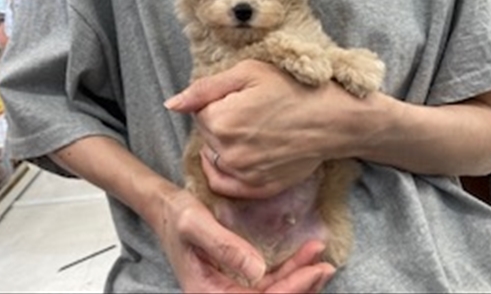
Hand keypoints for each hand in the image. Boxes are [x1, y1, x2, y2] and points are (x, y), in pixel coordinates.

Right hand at [154, 187, 333, 292]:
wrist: (164, 206)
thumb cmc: (175, 214)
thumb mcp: (196, 225)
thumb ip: (225, 247)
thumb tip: (259, 270)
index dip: (290, 290)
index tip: (313, 271)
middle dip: (300, 287)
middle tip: (325, 267)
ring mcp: (230, 287)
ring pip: (272, 291)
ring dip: (299, 278)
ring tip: (321, 260)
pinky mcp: (236, 276)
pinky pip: (268, 279)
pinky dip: (289, 269)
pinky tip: (305, 256)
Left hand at [165, 60, 370, 197]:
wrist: (332, 119)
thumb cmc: (292, 89)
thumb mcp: (247, 72)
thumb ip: (204, 89)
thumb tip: (170, 104)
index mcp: (220, 120)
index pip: (198, 112)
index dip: (218, 101)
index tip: (242, 96)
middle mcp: (226, 152)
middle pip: (207, 135)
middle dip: (221, 123)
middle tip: (252, 112)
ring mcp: (242, 174)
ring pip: (215, 158)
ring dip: (224, 146)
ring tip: (253, 131)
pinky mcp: (258, 188)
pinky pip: (225, 185)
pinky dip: (225, 171)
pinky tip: (241, 155)